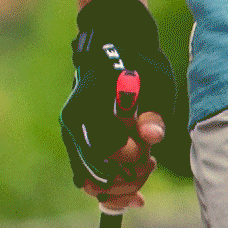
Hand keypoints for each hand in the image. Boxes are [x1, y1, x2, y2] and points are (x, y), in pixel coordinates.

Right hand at [59, 0, 175, 211]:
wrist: (115, 43)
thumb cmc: (140, 62)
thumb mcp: (156, 84)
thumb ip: (153, 113)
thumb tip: (152, 137)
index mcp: (89, 107)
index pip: (108, 153)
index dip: (132, 159)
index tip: (151, 154)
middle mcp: (73, 123)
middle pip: (95, 176)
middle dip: (127, 180)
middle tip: (151, 163)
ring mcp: (71, 132)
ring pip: (88, 181)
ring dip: (119, 185)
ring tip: (143, 168)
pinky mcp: (76, 139)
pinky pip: (86, 173)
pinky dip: (108, 184)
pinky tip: (132, 182)